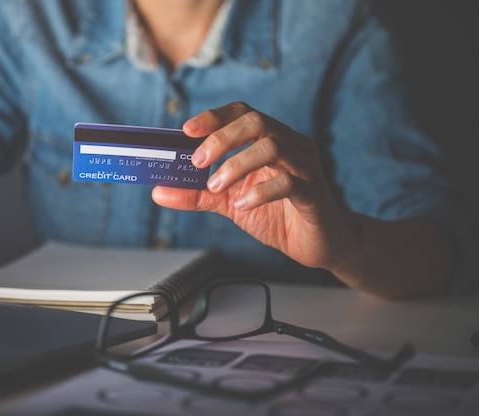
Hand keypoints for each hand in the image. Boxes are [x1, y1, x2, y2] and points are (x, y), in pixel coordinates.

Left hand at [152, 102, 356, 270]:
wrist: (319, 243)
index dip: (215, 117)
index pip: (243, 113)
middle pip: (257, 122)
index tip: (188, 130)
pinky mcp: (313, 193)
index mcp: (271, 141)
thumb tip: (158, 191)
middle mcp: (290, 146)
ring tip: (216, 187)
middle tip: (198, 162)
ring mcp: (305, 167)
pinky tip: (242, 205)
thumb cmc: (278, 215)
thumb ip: (196, 195)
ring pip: (273, 147)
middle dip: (222, 138)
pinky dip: (260, 192)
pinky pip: (288, 182)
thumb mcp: (229, 203)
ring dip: (237, 165)